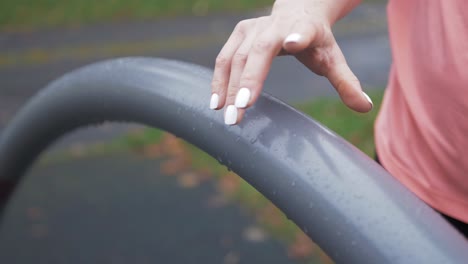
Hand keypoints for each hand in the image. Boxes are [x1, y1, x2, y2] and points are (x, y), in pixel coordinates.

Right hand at [209, 0, 372, 124]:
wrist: (297, 11)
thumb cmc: (316, 41)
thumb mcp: (333, 58)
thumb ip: (346, 82)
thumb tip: (365, 107)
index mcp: (304, 29)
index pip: (302, 32)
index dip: (298, 37)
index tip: (294, 43)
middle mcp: (274, 25)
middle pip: (257, 51)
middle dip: (247, 81)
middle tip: (240, 112)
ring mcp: (252, 28)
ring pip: (235, 56)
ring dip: (227, 86)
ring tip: (225, 114)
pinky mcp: (238, 33)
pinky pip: (224, 58)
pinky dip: (218, 80)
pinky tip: (216, 103)